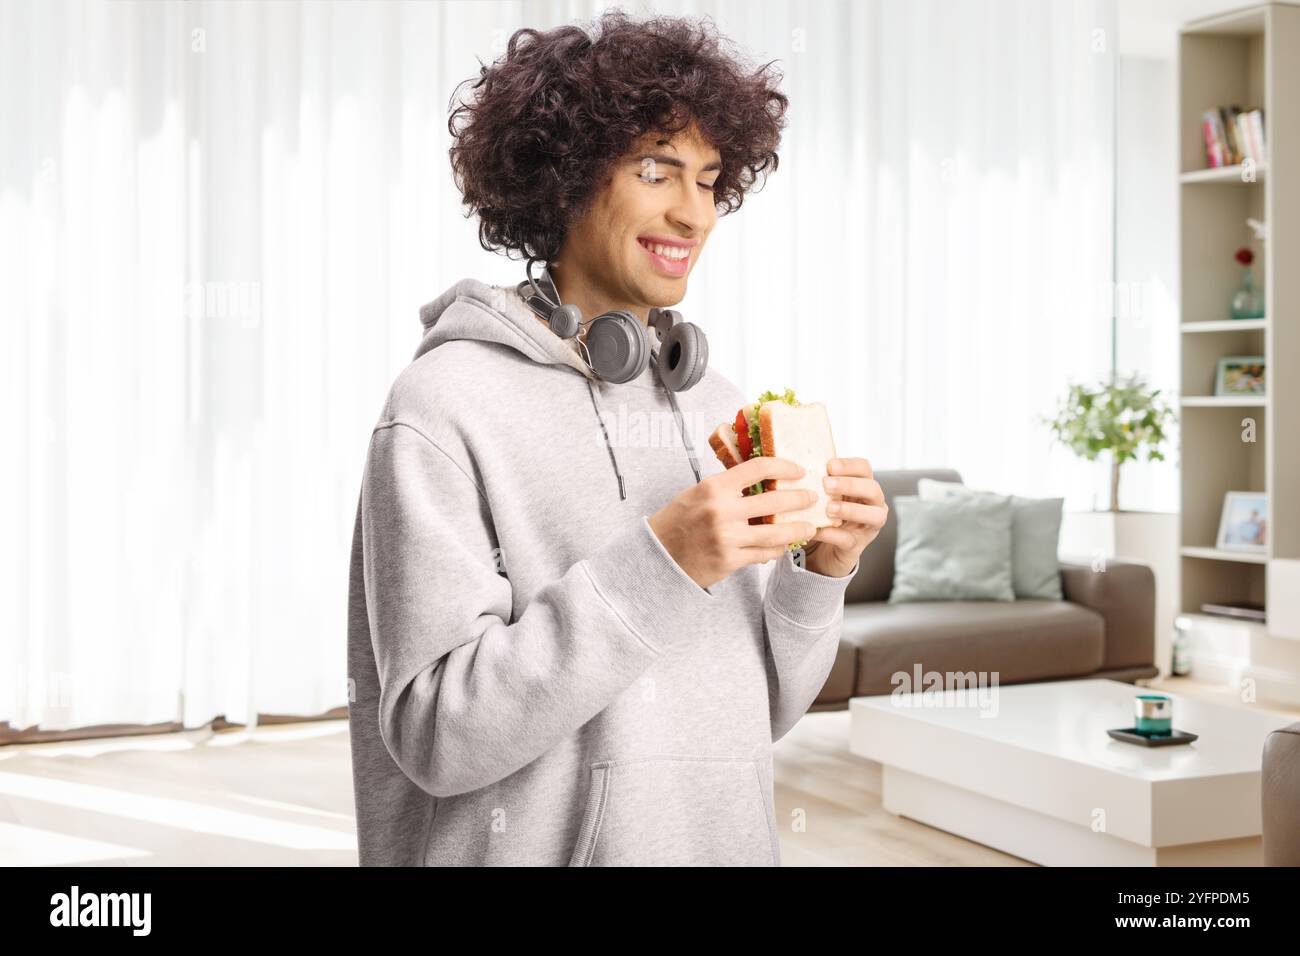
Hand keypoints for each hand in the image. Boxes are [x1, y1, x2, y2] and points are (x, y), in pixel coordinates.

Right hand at [649, 456, 818, 590]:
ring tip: (810, 526)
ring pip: (775, 532)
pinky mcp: (730, 560)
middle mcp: (721, 511)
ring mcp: (727, 537)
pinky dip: (777, 549)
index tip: (798, 470)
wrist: (658, 554)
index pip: (758, 468)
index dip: (784, 466)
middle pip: (774, 501)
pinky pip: (763, 553)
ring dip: (797, 529)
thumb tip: (762, 477)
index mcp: (714, 487)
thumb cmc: (679, 520)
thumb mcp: (698, 492)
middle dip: (799, 498)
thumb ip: (728, 486)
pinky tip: (784, 545)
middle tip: (811, 497)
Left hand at [803, 457, 887, 577]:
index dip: (849, 465)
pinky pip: (849, 539)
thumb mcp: (822, 495)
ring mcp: (868, 527)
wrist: (821, 550)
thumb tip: (795, 465)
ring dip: (851, 509)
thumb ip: (817, 481)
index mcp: (862, 485)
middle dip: (850, 485)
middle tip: (826, 484)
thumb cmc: (823, 514)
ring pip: (874, 515)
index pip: (864, 468)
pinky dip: (833, 534)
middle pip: (873, 489)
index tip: (829, 466)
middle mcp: (872, 504)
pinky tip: (818, 530)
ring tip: (829, 508)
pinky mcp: (856, 546)